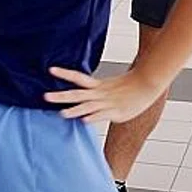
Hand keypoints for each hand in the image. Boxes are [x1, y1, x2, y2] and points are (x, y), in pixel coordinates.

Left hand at [44, 66, 166, 124]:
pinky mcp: (116, 113)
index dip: (64, 73)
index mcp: (97, 85)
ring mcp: (107, 103)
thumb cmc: (128, 87)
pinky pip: (102, 115)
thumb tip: (82, 94)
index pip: (77, 77)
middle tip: (44, 96)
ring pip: (87, 106)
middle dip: (60, 96)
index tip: (50, 70)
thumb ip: (94, 90)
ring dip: (74, 110)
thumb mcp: (108, 86)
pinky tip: (84, 121)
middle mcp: (99, 93)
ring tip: (61, 114)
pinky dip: (94, 118)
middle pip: (77, 93)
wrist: (147, 84)